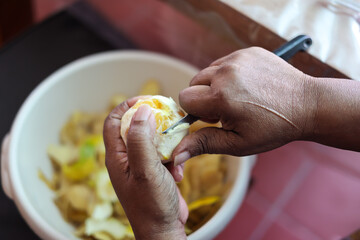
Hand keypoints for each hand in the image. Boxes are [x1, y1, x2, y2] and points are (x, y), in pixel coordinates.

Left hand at [103, 98, 187, 239]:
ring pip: (153, 140)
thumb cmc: (150, 204)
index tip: (147, 101)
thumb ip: (141, 139)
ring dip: (167, 143)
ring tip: (174, 155)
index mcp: (117, 156)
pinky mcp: (156, 171)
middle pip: (136, 127)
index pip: (114, 121)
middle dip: (153, 122)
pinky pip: (165, 154)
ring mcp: (142, 165)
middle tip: (169, 119)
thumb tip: (142, 110)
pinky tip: (178, 172)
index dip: (127, 107)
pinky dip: (174, 158)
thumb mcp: (145, 169)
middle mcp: (127, 158)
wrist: (164, 230)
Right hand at [172, 47, 316, 164]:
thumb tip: (175, 156)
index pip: (184, 98)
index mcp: (221, 96)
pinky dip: (229, 74)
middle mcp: (226, 72)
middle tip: (228, 108)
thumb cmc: (273, 128)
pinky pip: (224, 62)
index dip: (197, 112)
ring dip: (216, 85)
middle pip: (193, 83)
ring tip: (239, 97)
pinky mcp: (247, 51)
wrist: (307, 105)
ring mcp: (237, 58)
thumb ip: (204, 144)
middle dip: (204, 97)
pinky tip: (247, 86)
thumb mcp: (237, 143)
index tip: (216, 118)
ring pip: (207, 72)